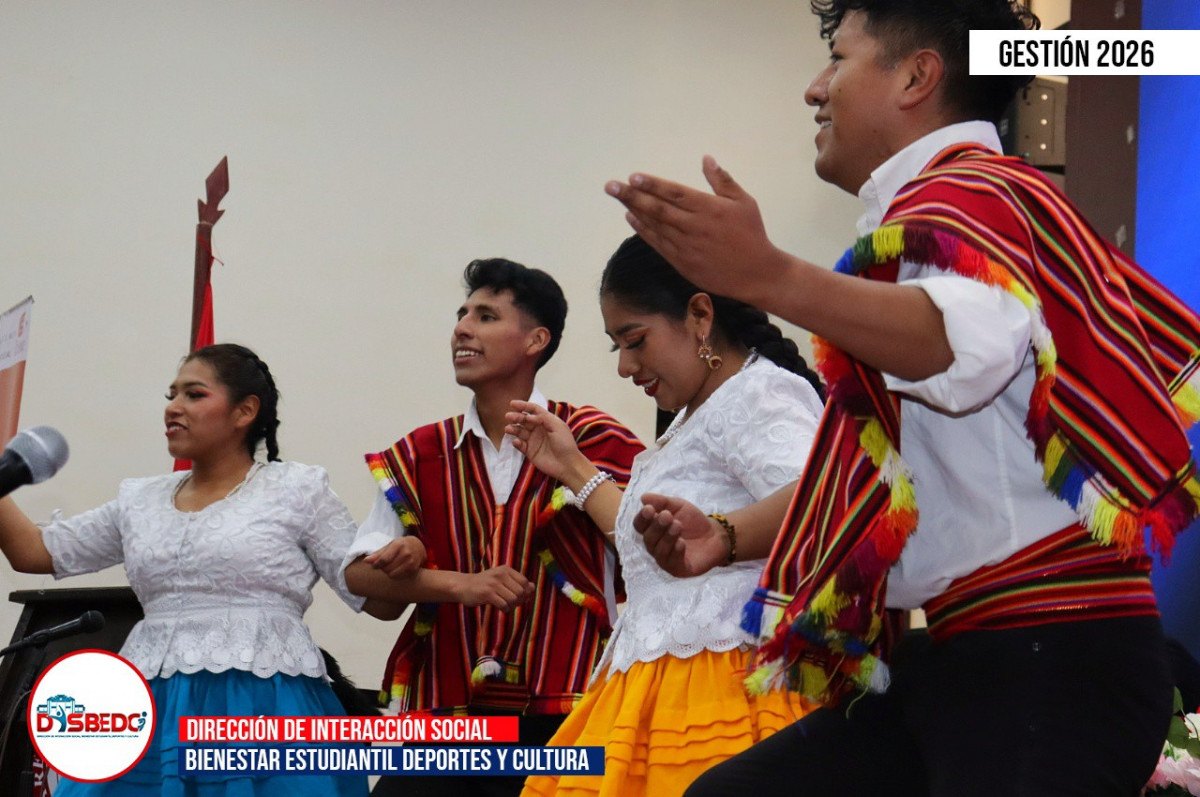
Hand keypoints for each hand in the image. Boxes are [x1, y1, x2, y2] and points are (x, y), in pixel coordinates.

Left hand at [362, 536, 426, 578]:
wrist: (418, 546)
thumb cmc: (401, 545)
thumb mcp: (389, 546)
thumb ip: (377, 554)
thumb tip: (366, 561)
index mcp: (398, 545)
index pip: (384, 559)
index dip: (377, 564)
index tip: (374, 565)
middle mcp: (406, 553)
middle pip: (387, 568)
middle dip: (382, 568)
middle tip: (383, 565)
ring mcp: (411, 562)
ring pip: (392, 574)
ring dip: (388, 572)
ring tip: (390, 567)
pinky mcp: (413, 569)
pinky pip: (399, 577)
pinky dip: (395, 575)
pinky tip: (396, 569)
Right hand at [457, 566, 534, 610]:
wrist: (463, 586)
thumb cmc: (485, 585)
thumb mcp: (501, 580)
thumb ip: (517, 583)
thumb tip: (533, 587)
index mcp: (506, 569)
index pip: (525, 582)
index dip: (524, 593)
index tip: (518, 598)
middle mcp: (500, 574)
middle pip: (520, 592)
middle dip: (519, 601)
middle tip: (511, 604)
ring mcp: (493, 583)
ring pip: (513, 599)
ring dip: (512, 606)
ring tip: (506, 606)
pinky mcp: (487, 593)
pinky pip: (504, 605)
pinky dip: (505, 610)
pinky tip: (501, 608)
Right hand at [505, 401, 589, 486]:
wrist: (568, 464)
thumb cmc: (566, 444)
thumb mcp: (558, 426)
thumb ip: (544, 418)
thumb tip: (529, 416)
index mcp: (546, 421)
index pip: (533, 410)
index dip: (523, 406)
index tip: (513, 404)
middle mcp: (539, 429)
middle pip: (524, 420)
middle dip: (516, 417)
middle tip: (508, 416)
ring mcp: (533, 440)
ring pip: (519, 431)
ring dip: (513, 429)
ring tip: (508, 429)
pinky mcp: (530, 451)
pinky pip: (520, 445)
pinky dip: (516, 442)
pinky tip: (516, 442)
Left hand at [605, 156, 785, 307]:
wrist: (755, 274)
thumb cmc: (751, 234)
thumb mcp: (744, 202)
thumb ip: (723, 180)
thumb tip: (706, 158)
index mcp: (709, 208)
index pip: (674, 193)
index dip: (652, 184)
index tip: (633, 176)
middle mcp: (693, 227)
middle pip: (657, 208)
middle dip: (631, 196)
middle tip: (610, 186)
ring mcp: (685, 246)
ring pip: (654, 225)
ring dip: (634, 210)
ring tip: (617, 197)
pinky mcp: (681, 262)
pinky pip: (657, 243)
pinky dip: (642, 231)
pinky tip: (630, 218)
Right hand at [634, 493, 729, 577]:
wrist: (715, 535)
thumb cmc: (692, 521)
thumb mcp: (678, 506)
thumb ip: (662, 502)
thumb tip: (643, 498)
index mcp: (652, 529)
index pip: (640, 526)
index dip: (642, 518)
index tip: (650, 509)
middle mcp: (655, 546)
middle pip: (648, 539)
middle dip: (656, 527)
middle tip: (667, 516)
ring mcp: (666, 559)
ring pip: (659, 552)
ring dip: (667, 538)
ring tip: (678, 525)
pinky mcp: (678, 569)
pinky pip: (672, 563)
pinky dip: (675, 552)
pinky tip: (681, 542)